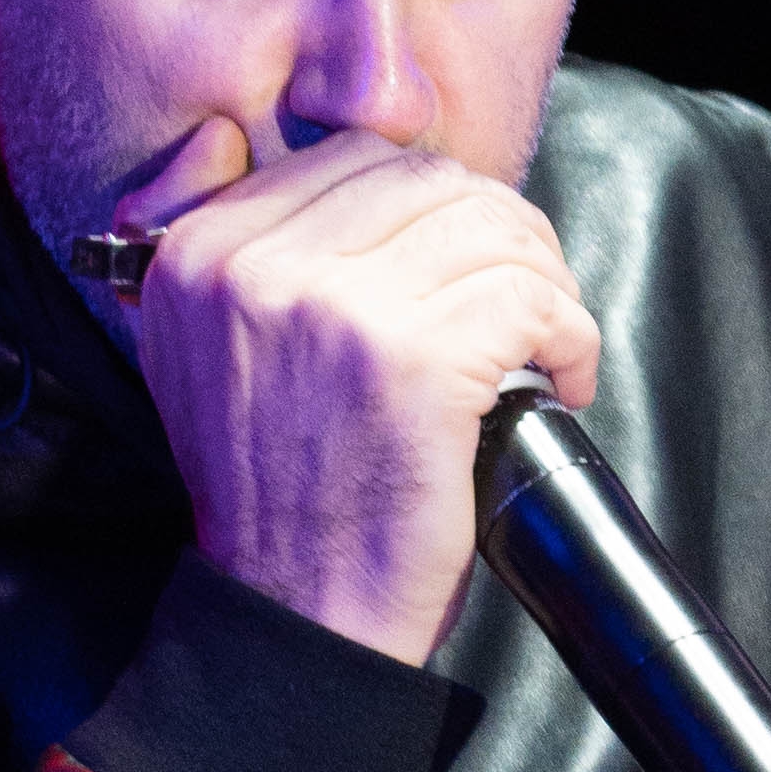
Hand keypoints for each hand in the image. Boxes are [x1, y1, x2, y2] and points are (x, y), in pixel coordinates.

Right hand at [112, 118, 602, 664]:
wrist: (291, 614)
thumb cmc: (278, 494)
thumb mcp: (208, 353)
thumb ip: (255, 252)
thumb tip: (366, 157)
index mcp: (200, 253)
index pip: (352, 157)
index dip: (431, 202)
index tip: (461, 257)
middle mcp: (253, 265)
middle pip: (427, 179)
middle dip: (497, 230)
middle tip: (523, 296)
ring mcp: (332, 307)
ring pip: (490, 228)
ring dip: (543, 280)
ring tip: (545, 337)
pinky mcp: (411, 359)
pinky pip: (529, 297)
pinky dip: (570, 335)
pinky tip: (563, 376)